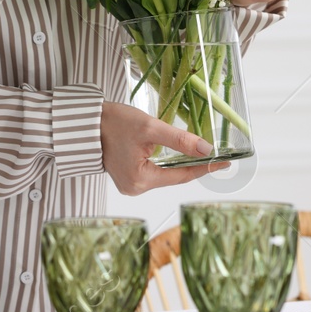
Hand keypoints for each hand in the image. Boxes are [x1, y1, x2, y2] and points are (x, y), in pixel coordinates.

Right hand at [99, 102, 228, 195]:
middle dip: (194, 166)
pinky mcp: (127, 177)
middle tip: (217, 156)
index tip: (225, 163)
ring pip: (164, 175)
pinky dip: (165, 163)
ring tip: (199, 154)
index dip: (205, 168)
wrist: (85, 123)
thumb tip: (206, 149)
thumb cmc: (112, 123)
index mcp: (140, 180)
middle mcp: (135, 188)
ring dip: (179, 164)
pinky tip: (176, 155)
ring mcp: (130, 184)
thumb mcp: (150, 127)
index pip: (182, 176)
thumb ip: (179, 140)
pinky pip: (153, 172)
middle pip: (174, 178)